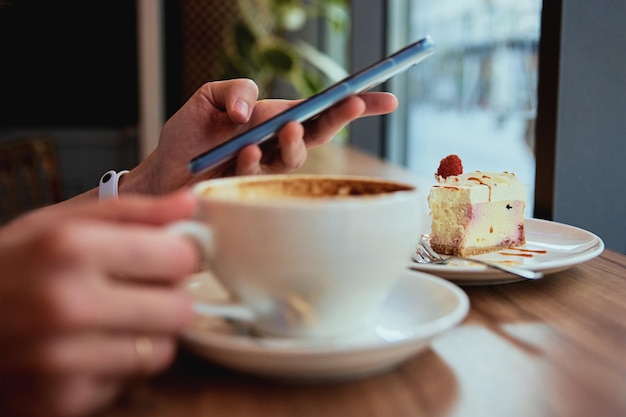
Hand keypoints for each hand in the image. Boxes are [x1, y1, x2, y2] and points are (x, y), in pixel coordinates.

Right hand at [0, 192, 198, 416]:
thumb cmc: (8, 268)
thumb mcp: (57, 224)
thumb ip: (131, 211)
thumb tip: (191, 201)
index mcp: (72, 249)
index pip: (180, 258)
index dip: (178, 256)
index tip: (164, 257)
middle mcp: (67, 306)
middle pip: (180, 309)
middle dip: (167, 297)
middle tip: (139, 291)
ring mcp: (62, 361)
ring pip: (162, 351)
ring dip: (147, 335)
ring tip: (110, 320)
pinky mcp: (60, 402)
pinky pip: (128, 382)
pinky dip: (117, 366)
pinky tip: (86, 349)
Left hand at [127, 78, 397, 193]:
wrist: (161, 175)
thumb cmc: (187, 137)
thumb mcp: (207, 97)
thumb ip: (235, 90)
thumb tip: (251, 112)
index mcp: (273, 120)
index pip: (319, 110)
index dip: (353, 105)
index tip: (386, 100)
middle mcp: (275, 145)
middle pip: (320, 131)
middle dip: (340, 117)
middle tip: (351, 104)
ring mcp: (265, 169)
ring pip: (296, 156)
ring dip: (295, 141)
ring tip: (285, 129)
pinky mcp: (249, 188)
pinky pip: (260, 172)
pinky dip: (253, 158)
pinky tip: (242, 152)